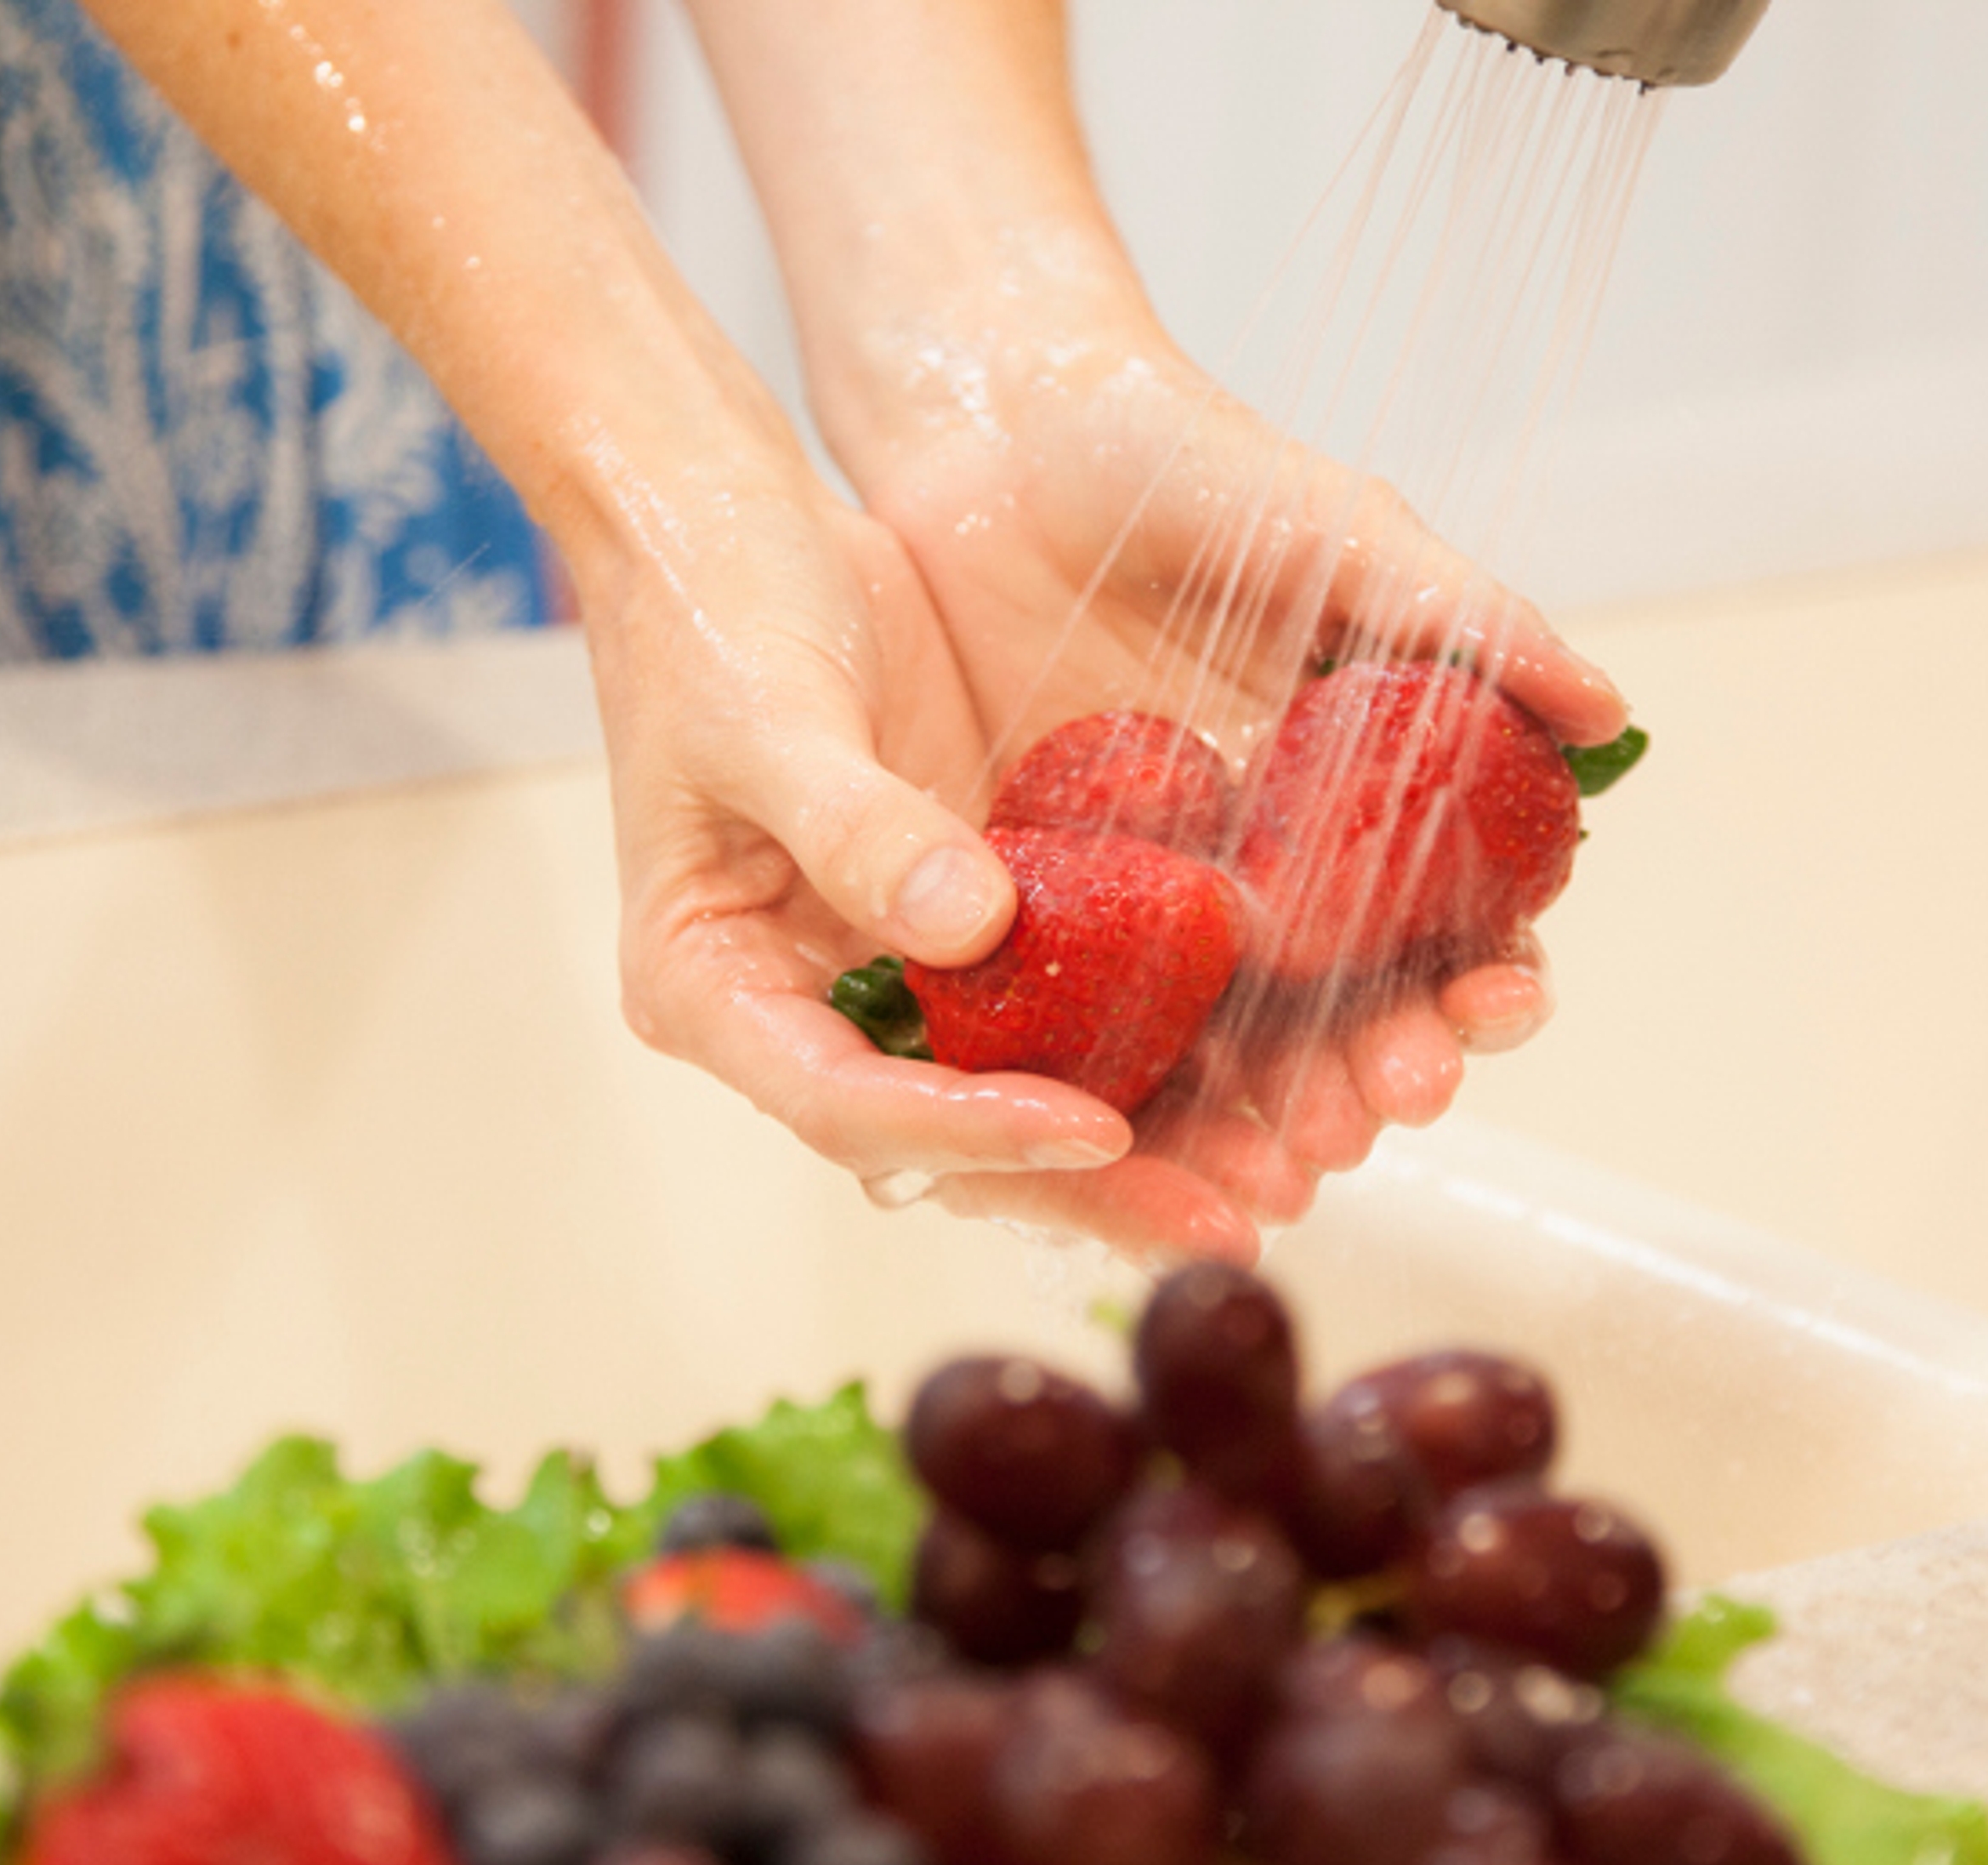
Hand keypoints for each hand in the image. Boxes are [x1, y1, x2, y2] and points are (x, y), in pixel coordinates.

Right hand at [579, 448, 1298, 1248]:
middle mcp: (804, 1009)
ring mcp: (891, 969)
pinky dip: (1156, 1035)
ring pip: (1020, 1086)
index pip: (843, 1105)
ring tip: (1280, 1172)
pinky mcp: (969, 916)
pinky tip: (1267, 1061)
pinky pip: (1064, 998)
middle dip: (1090, 1185)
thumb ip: (855, 825)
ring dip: (1148, 1136)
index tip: (1090, 1128)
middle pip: (950, 1135)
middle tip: (1231, 1219)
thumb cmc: (707, 612)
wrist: (723, 523)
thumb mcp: (763, 714)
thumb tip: (966, 927)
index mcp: (714, 990)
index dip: (969, 1129)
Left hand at [828, 315, 1623, 1253]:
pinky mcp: (1034, 888)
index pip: (1447, 918)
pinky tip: (1147, 1131)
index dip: (1482, 974)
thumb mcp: (1329, 529)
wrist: (996, 421)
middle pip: (1343, 1005)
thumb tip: (1604, 712)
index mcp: (1355, 791)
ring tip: (1288, 1156)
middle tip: (1388, 1106)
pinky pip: (1083, 1003)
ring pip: (1225, 1033)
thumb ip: (1458, 618)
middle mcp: (1263, 857)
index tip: (1497, 1007)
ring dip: (1265, 1109)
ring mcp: (1149, 884)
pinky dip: (1124, 1077)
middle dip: (1379, 1066)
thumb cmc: (1173, 454)